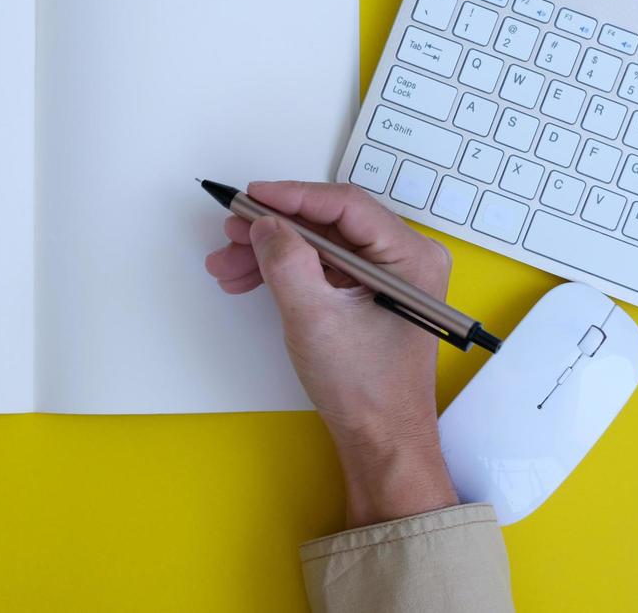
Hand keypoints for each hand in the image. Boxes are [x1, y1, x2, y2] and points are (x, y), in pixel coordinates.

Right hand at [204, 181, 457, 526]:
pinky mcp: (369, 296)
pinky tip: (249, 278)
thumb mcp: (314, 317)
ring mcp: (387, 278)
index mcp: (410, 257)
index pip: (344, 206)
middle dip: (273, 229)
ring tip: (227, 264)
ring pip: (319, 246)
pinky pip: (322, 268)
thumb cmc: (364, 389)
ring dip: (271, 252)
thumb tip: (264, 223)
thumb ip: (286, 260)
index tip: (251, 195)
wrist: (381, 442)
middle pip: (328, 224)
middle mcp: (405, 260)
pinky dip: (286, 271)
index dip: (292, 196)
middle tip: (230, 232)